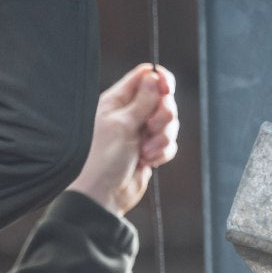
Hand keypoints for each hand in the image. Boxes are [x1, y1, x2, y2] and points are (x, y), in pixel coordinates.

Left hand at [69, 64, 178, 217]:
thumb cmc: (102, 159)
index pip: (144, 77)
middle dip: (163, 114)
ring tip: (146, 151)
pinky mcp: (149, 151)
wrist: (102, 196)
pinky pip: (169, 143)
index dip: (160, 80)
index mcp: (116, 102)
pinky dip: (163, 151)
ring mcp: (140, 133)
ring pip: (169, 123)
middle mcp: (129, 115)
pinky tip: (149, 161)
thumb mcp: (121, 125)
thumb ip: (142, 101)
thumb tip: (155, 76)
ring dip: (163, 136)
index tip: (167, 88)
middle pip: (162, 99)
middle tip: (151, 127)